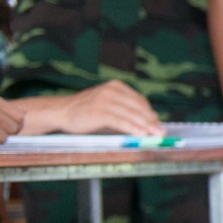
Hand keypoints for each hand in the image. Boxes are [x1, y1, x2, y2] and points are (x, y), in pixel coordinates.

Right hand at [36, 80, 160, 136]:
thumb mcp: (107, 104)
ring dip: (145, 126)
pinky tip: (141, 134)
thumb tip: (147, 123)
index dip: (150, 114)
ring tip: (155, 135)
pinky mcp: (98, 111)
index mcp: (115, 86)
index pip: (139, 101)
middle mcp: (111, 90)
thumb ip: (124, 109)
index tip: (158, 124)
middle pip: (138, 107)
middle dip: (151, 121)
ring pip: (131, 115)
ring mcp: (104, 100)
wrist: (61, 111)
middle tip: (160, 133)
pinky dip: (133, 128)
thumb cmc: (86, 111)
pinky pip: (121, 121)